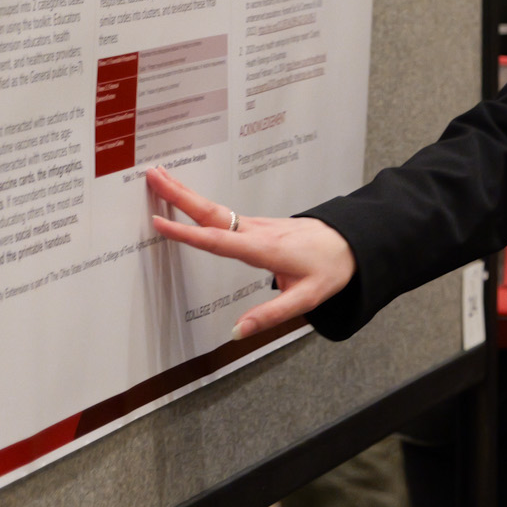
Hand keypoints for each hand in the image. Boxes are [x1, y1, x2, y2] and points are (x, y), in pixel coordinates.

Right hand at [145, 166, 356, 338]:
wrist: (353, 243)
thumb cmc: (332, 269)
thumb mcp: (306, 299)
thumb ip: (271, 315)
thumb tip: (236, 331)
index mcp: (264, 249)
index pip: (218, 240)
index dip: (187, 233)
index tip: (159, 222)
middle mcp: (257, 231)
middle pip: (211, 212)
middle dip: (180, 194)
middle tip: (152, 175)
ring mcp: (258, 225)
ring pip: (216, 209)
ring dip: (187, 194)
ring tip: (161, 179)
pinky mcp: (260, 225)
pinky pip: (225, 213)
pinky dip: (202, 204)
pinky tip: (191, 203)